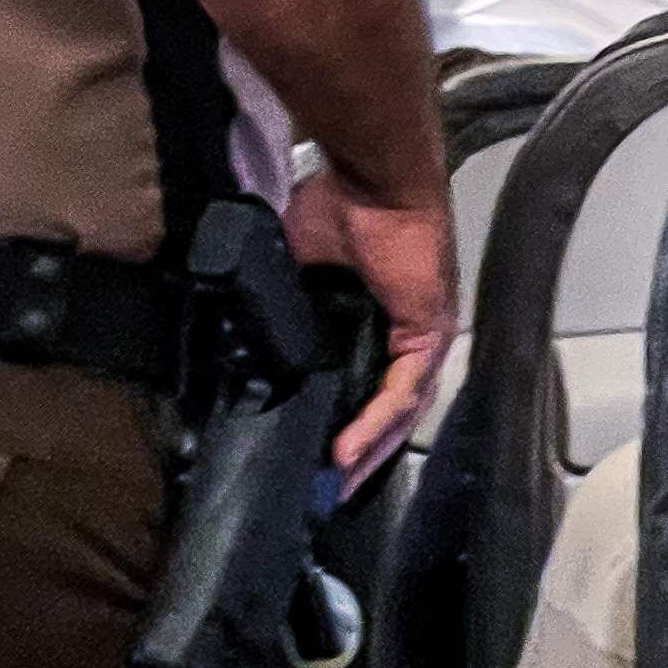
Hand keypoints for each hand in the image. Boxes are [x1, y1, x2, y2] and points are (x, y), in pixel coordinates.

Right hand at [296, 180, 457, 493]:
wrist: (372, 177)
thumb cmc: (338, 205)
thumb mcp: (298, 264)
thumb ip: (283, 301)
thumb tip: (240, 330)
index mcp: (374, 315)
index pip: (361, 382)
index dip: (340, 419)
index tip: (309, 452)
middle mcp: (405, 334)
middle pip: (385, 410)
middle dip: (358, 454)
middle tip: (324, 490)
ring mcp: (422, 338)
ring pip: (397, 413)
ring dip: (367, 451)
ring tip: (334, 485)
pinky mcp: (427, 336)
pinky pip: (402, 394)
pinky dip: (375, 424)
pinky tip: (346, 451)